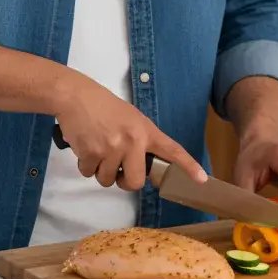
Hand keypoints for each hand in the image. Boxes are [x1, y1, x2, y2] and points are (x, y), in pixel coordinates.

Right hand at [54, 71, 205, 191]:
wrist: (76, 96)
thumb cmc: (102, 105)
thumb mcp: (130, 117)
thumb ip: (139, 140)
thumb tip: (138, 166)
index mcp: (145, 130)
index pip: (172, 150)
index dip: (188, 166)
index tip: (202, 179)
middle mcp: (133, 141)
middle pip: (134, 182)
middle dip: (123, 181)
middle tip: (116, 170)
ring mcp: (112, 148)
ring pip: (107, 180)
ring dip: (100, 171)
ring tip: (96, 148)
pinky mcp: (92, 153)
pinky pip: (89, 173)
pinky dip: (85, 165)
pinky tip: (85, 146)